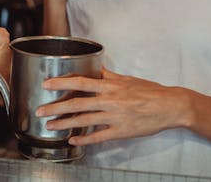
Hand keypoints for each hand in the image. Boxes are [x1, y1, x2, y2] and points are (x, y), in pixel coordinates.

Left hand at [35, 68, 188, 145]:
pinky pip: (98, 137)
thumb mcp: (128, 79)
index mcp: (111, 86)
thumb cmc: (150, 92)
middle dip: (56, 107)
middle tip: (40, 110)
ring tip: (51, 126)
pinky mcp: (121, 132)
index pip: (81, 82)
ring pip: (84, 121)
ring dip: (65, 123)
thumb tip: (96, 68)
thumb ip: (109, 76)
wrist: (170, 106)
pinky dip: (84, 139)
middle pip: (77, 103)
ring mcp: (115, 117)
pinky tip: (73, 140)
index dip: (62, 83)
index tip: (47, 84)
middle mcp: (110, 100)